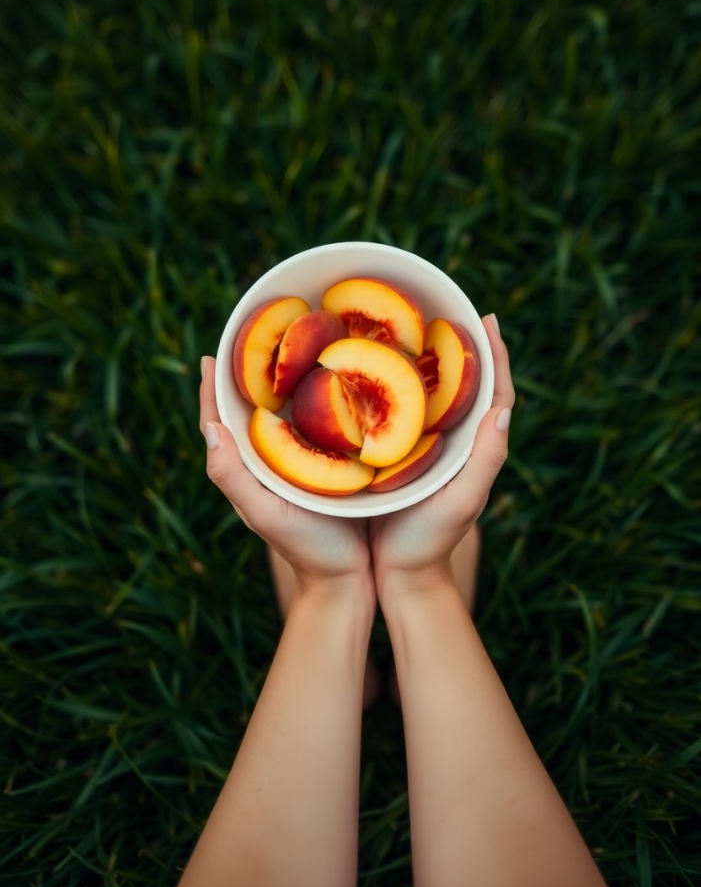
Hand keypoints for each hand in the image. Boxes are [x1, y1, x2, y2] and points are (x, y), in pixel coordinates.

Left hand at [199, 356, 373, 599]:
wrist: (355, 579)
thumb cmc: (310, 549)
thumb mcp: (267, 514)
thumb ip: (234, 477)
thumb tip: (210, 427)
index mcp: (249, 470)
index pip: (218, 421)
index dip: (211, 388)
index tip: (211, 354)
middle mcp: (268, 464)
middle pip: (246, 411)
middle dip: (244, 375)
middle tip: (250, 335)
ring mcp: (296, 465)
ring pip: (280, 415)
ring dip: (279, 383)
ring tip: (286, 347)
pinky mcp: (326, 466)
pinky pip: (315, 425)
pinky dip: (314, 400)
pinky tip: (331, 381)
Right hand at [369, 314, 514, 603]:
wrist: (396, 577)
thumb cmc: (428, 542)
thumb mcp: (461, 503)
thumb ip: (485, 461)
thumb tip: (503, 411)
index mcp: (476, 450)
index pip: (495, 393)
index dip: (495, 355)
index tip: (487, 318)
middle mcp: (456, 447)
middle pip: (468, 387)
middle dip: (463, 347)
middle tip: (449, 309)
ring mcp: (429, 454)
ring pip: (436, 397)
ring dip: (432, 362)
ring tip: (416, 328)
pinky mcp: (402, 460)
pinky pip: (405, 414)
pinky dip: (400, 387)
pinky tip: (379, 371)